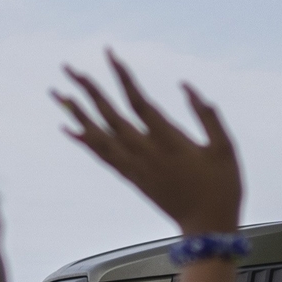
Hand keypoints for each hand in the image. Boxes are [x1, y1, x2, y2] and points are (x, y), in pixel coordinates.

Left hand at [54, 54, 243, 233]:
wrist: (207, 227)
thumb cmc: (222, 186)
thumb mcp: (224, 148)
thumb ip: (207, 115)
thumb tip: (186, 86)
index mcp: (169, 141)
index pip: (138, 102)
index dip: (122, 77)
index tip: (110, 54)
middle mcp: (145, 153)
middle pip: (109, 115)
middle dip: (88, 90)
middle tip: (69, 68)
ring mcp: (135, 167)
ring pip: (98, 135)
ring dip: (76, 112)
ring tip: (57, 93)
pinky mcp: (131, 178)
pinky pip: (101, 155)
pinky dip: (83, 140)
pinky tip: (67, 128)